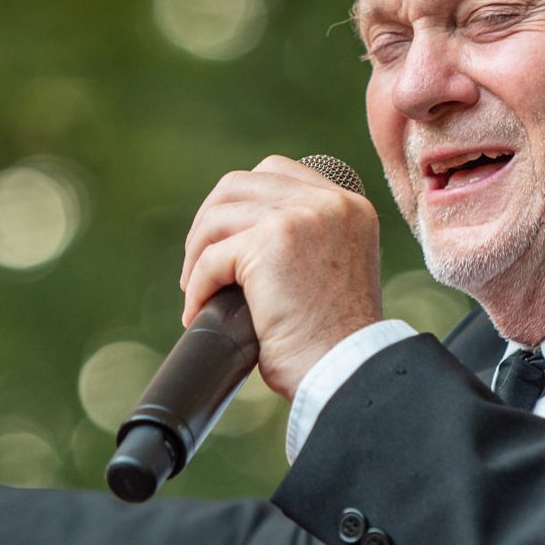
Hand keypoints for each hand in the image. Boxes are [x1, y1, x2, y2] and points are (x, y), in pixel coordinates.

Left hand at [179, 155, 382, 400]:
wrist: (347, 372)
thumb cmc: (335, 341)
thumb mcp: (332, 270)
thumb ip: (305, 240)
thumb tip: (242, 237)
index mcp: (349, 206)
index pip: (278, 172)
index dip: (240, 201)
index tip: (225, 240)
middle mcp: (329, 203)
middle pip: (239, 184)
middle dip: (208, 222)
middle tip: (199, 265)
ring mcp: (300, 218)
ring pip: (218, 217)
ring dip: (196, 255)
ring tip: (195, 289)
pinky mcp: (269, 244)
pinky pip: (212, 258)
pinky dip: (195, 286)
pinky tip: (197, 311)